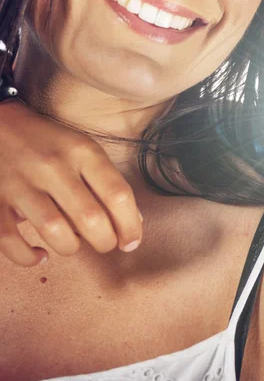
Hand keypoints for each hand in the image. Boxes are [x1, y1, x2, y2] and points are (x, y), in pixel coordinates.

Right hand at [0, 99, 142, 265]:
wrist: (0, 124)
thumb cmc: (51, 141)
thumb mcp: (85, 149)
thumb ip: (108, 182)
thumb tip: (133, 221)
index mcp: (83, 152)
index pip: (118, 195)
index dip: (130, 226)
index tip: (132, 242)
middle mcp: (54, 166)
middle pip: (90, 218)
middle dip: (105, 241)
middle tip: (106, 244)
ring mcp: (21, 183)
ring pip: (54, 230)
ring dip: (71, 247)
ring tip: (74, 244)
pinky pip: (9, 240)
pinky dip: (27, 256)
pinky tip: (40, 255)